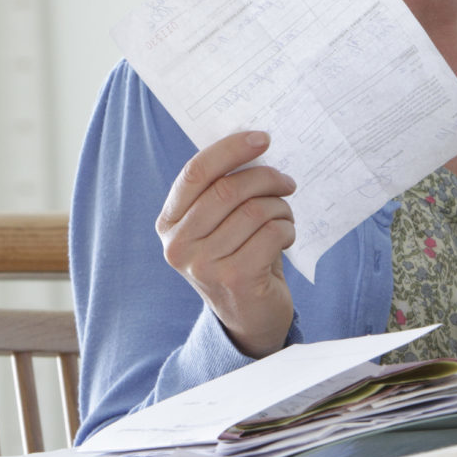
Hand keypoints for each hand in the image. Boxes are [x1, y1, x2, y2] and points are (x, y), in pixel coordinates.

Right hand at [156, 130, 296, 357]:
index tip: (262, 138)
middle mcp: (178, 245)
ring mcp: (203, 265)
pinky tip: (286, 237)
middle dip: (265, 177)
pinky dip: (287, 229)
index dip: (231, 149)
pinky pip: (272, 234)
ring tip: (285, 216)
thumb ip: (222, 190)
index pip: (195, 172)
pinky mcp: (234, 279)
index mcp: (168, 223)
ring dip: (280, 207)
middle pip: (228, 189)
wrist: (248, 319)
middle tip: (287, 181)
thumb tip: (254, 144)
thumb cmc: (237, 258)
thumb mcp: (218, 225)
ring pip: (255, 210)